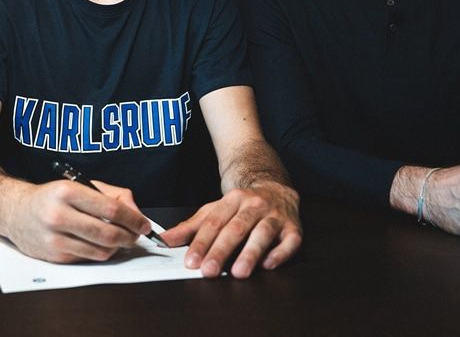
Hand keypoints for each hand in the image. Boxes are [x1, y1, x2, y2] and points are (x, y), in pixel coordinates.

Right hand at [0, 179, 151, 262]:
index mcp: (67, 191)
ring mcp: (55, 238)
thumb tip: (136, 214)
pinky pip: (88, 259)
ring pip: (101, 251)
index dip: (133, 219)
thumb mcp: (79, 184)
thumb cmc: (52, 197)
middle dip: (130, 237)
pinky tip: (100, 244)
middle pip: (108, 234)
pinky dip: (100, 253)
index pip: (111, 209)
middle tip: (137, 235)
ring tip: (120, 240)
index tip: (145, 224)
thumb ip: (112, 194)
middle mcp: (59, 215)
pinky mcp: (54, 256)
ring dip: (118, 248)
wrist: (15, 212)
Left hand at [161, 183, 301, 278]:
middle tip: (209, 271)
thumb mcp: (214, 211)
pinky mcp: (294, 228)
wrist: (274, 187)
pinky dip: (280, 254)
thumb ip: (190, 227)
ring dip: (250, 253)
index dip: (201, 243)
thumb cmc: (241, 206)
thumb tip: (165, 241)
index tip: (191, 262)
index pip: (214, 222)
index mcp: (232, 200)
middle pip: (236, 228)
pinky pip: (290, 241)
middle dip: (221, 251)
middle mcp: (254, 205)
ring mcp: (275, 215)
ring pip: (262, 233)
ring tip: (238, 272)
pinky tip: (269, 265)